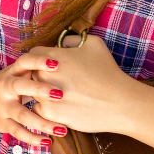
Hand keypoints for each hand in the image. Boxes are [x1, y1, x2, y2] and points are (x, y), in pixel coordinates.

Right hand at [0, 50, 66, 146]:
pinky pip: (17, 131)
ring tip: (62, 130)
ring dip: (42, 122)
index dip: (38, 61)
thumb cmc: (13, 84)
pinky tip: (47, 141)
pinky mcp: (2, 122)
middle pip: (19, 86)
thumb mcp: (20, 72)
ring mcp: (3, 105)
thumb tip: (71, 50)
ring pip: (21, 114)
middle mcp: (5, 86)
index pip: (24, 62)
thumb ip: (39, 67)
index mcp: (13, 71)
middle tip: (60, 94)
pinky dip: (32, 138)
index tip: (57, 63)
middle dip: (38, 89)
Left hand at [27, 32, 142, 134]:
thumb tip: (61, 43)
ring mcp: (45, 95)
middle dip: (43, 77)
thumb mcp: (93, 44)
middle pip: (32, 74)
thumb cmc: (108, 72)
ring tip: (65, 95)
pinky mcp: (50, 113)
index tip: (53, 68)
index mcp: (51, 57)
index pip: (33, 56)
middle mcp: (44, 75)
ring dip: (44, 94)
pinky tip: (65, 106)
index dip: (43, 61)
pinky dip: (49, 108)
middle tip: (61, 82)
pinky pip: (39, 109)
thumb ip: (71, 39)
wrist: (121, 103)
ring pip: (34, 92)